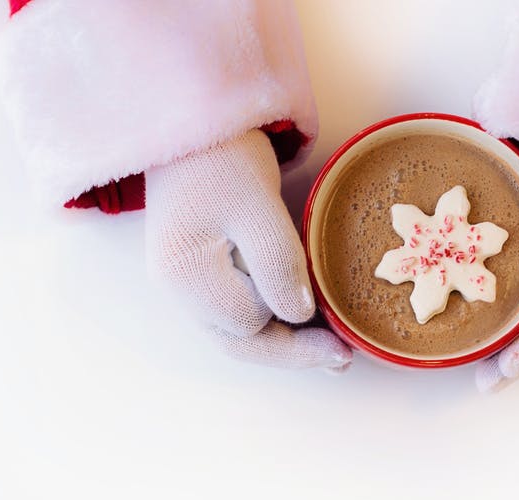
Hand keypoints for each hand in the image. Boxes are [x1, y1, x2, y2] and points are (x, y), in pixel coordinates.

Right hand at [145, 129, 351, 370]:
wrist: (198, 121)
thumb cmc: (224, 156)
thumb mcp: (257, 207)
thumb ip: (277, 263)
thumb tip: (299, 316)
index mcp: (185, 274)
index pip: (248, 325)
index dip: (293, 326)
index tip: (335, 326)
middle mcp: (176, 289)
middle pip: (239, 342)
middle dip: (293, 353)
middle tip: (342, 358)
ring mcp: (184, 283)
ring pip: (237, 333)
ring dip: (284, 342)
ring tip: (330, 350)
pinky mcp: (199, 271)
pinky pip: (236, 311)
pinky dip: (271, 321)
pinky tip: (302, 322)